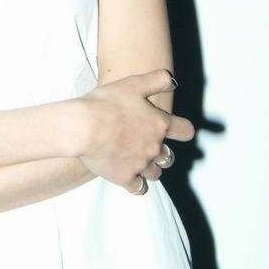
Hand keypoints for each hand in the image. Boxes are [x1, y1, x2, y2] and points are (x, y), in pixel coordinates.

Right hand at [77, 69, 193, 193]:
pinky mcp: (125, 177)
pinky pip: (138, 188)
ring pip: (155, 173)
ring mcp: (141, 164)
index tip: (179, 130)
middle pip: (169, 156)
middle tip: (148, 146)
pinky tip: (129, 178)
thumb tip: (171, 80)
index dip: (183, 130)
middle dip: (161, 152)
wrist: (82, 127)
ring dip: (149, 168)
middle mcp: (154, 147)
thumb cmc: (106, 103)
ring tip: (136, 162)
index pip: (185, 131)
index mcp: (159, 124)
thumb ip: (155, 80)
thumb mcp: (132, 84)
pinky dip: (136, 184)